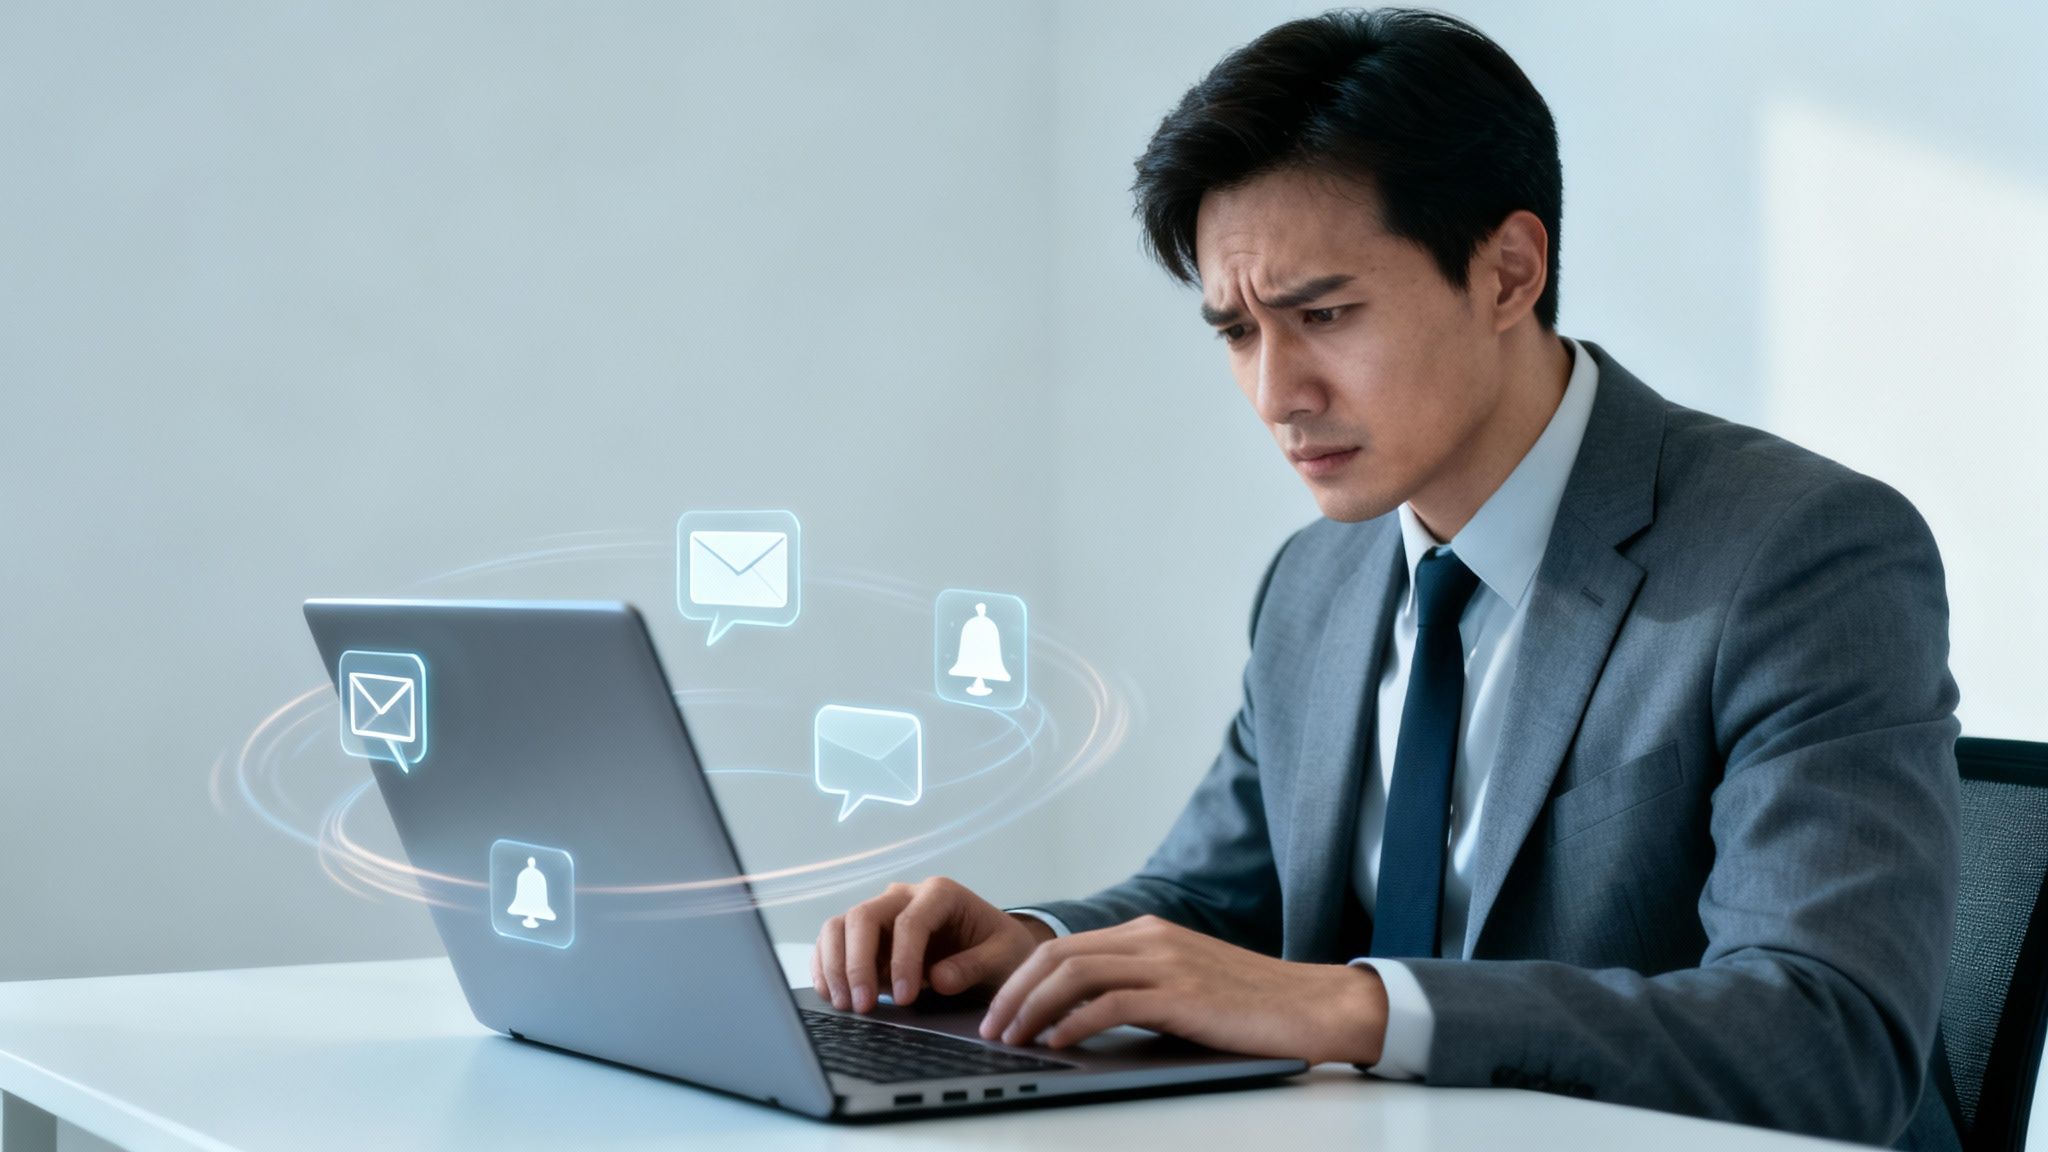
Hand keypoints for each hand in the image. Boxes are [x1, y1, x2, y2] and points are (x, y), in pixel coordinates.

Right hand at [812, 877, 1053, 1013]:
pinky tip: (833, 995)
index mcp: (941, 893)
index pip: (910, 921)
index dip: (902, 960)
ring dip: (835, 965)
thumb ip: (975, 965)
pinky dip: (827, 966)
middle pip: (864, 917)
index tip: (905, 999)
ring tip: (844, 1005)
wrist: (996, 947)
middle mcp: (905, 896)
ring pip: (840, 926)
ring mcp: (882, 913)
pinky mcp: (868, 935)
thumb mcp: (1004, 956)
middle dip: (858, 963)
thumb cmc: (1001, 948)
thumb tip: (937, 979)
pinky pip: (834, 942)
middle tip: (863, 1006)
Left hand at [977, 914, 1387, 1065]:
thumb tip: (1077, 1017)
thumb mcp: (1183, 984)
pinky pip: (1110, 1004)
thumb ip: (1136, 987)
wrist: (1312, 1005)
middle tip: (991, 1028)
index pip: (1064, 947)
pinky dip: (1074, 1023)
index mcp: (1147, 932)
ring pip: (1074, 975)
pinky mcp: (1181, 995)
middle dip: (1013, 993)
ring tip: (1013, 1040)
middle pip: (1057, 956)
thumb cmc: (1250, 1004)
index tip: (999, 1010)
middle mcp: (1150, 938)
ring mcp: (1166, 963)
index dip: (1022, 978)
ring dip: (1033, 1009)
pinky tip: (1058, 1043)